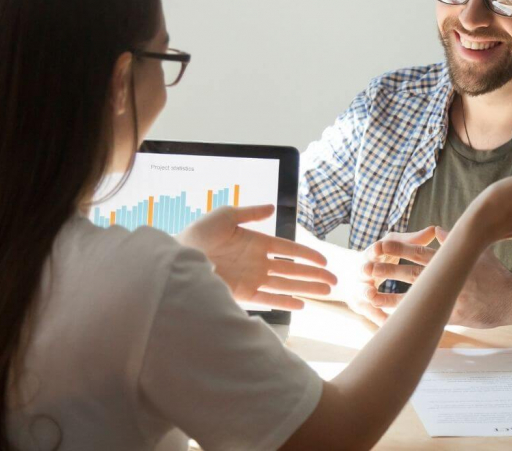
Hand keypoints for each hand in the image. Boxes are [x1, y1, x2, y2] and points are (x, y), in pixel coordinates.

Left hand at [178, 204, 337, 310]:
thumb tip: (272, 207)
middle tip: (335, 281)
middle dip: (314, 275)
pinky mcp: (242, 293)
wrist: (176, 258)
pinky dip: (285, 301)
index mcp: (257, 242)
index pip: (289, 249)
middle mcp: (258, 262)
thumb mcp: (225, 216)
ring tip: (327, 292)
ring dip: (307, 288)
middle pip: (293, 270)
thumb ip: (250, 212)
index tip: (324, 259)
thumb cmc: (197, 234)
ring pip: (286, 284)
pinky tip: (302, 304)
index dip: (307, 254)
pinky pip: (269, 298)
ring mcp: (251, 278)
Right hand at [334, 227, 435, 325]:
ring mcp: (359, 290)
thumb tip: (434, 230)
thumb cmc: (379, 256)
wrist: (352, 274)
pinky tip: (390, 324)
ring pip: (363, 295)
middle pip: (363, 272)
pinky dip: (379, 318)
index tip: (378, 248)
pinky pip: (371, 314)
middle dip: (366, 274)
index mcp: (369, 254)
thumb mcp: (392, 245)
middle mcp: (361, 272)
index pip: (371, 250)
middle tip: (369, 275)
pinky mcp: (361, 305)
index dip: (375, 250)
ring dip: (369, 298)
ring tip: (375, 300)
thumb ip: (411, 240)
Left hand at [367, 227, 511, 327]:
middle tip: (363, 269)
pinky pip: (425, 319)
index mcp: (450, 261)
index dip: (396, 249)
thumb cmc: (497, 275)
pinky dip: (408, 320)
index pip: (417, 251)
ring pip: (412, 296)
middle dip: (385, 270)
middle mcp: (446, 278)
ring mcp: (448, 298)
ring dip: (388, 295)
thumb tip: (438, 229)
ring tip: (368, 295)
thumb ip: (455, 241)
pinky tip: (391, 321)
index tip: (378, 246)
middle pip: (408, 272)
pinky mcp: (452, 317)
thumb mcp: (479, 251)